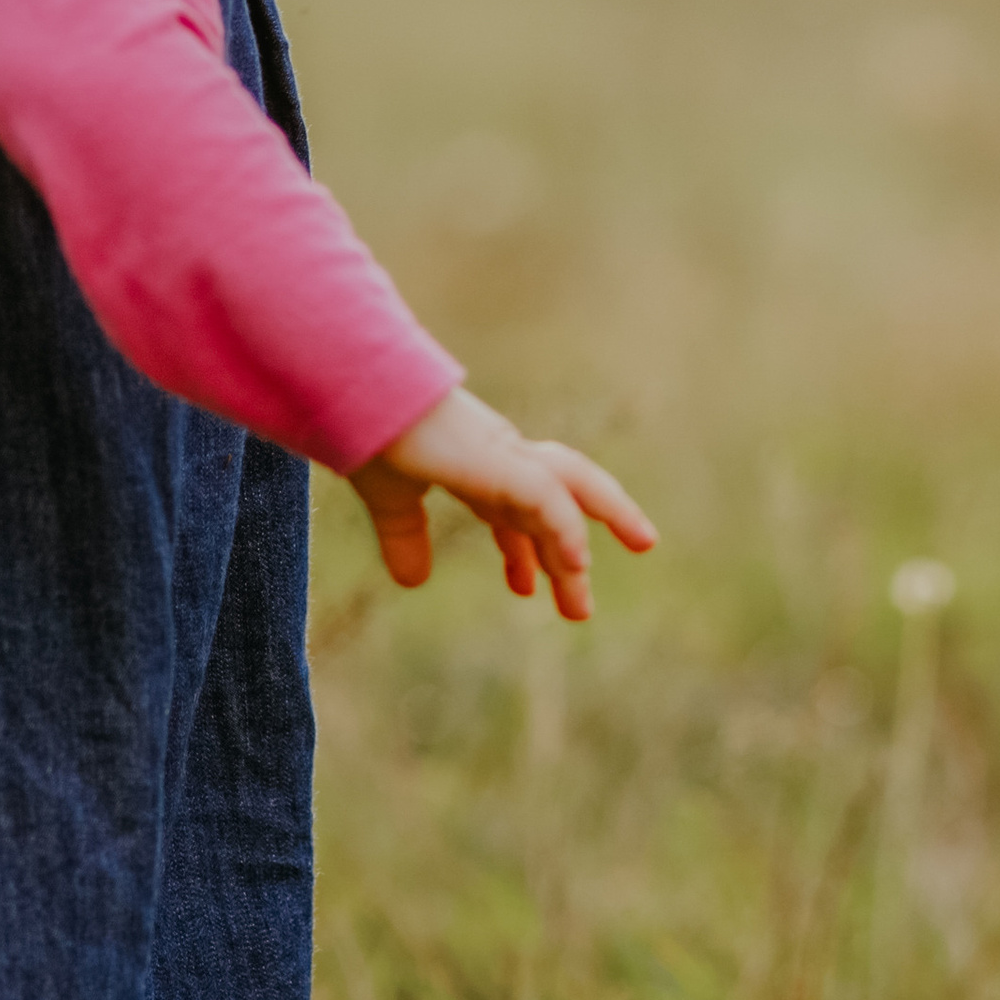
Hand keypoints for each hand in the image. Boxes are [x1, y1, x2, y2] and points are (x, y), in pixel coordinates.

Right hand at [349, 385, 654, 621]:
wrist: (354, 399)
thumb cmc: (369, 435)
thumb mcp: (390, 501)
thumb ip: (405, 536)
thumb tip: (412, 582)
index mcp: (476, 464)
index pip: (513, 510)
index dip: (522, 551)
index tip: (524, 589)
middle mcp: (501, 457)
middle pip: (557, 500)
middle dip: (572, 546)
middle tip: (585, 600)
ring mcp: (504, 454)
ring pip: (571, 489)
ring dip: (607, 517)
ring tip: (644, 544)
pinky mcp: (498, 459)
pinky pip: (547, 498)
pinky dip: (565, 529)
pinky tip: (577, 562)